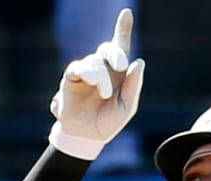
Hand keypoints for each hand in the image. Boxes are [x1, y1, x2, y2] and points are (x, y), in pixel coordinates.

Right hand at [49, 8, 145, 161]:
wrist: (87, 138)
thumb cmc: (107, 122)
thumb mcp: (126, 108)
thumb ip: (133, 86)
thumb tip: (138, 62)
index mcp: (117, 74)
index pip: (120, 46)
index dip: (122, 28)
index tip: (127, 12)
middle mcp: (101, 69)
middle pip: (107, 48)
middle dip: (115, 52)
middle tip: (121, 66)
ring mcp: (86, 72)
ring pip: (94, 61)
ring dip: (102, 76)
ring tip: (105, 93)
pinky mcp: (71, 78)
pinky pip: (79, 68)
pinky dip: (88, 73)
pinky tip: (93, 82)